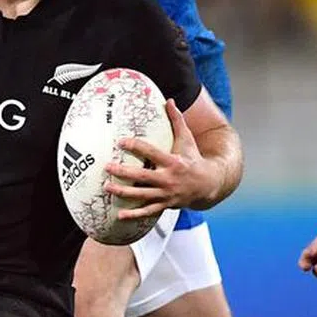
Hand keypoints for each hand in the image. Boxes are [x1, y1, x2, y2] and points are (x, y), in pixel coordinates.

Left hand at [104, 100, 221, 220]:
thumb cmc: (193, 159)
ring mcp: (166, 194)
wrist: (209, 184)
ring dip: (123, 192)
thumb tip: (169, 100)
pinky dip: (134, 214)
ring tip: (107, 187)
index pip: (151, 152)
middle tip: (107, 167)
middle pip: (142, 176)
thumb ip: (177, 120)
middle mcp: (168, 179)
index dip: (135, 146)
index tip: (120, 141)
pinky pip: (148, 211)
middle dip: (123, 172)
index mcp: (172, 162)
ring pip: (141, 195)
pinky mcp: (165, 205)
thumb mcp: (187, 139)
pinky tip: (119, 215)